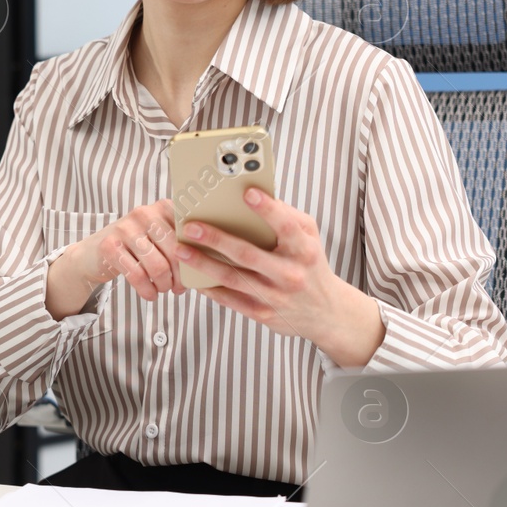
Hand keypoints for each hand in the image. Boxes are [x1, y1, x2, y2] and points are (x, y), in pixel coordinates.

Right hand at [47, 200, 186, 319]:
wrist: (93, 254)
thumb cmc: (137, 249)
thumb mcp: (161, 239)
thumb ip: (183, 243)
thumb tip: (210, 265)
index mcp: (164, 207)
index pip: (190, 234)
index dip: (196, 259)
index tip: (194, 274)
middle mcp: (145, 212)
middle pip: (176, 253)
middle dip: (180, 277)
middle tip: (178, 288)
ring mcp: (125, 227)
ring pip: (158, 266)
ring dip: (164, 285)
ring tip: (163, 290)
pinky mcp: (109, 245)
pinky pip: (137, 275)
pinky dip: (147, 291)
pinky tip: (150, 295)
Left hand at [173, 187, 384, 365]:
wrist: (325, 312)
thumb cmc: (311, 265)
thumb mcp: (310, 238)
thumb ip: (288, 217)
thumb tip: (257, 197)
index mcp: (304, 250)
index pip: (286, 226)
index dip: (268, 209)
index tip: (247, 192)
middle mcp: (290, 273)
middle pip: (248, 254)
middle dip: (216, 239)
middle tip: (191, 226)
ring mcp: (275, 296)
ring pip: (233, 278)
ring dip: (203, 263)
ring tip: (181, 250)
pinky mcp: (262, 314)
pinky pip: (230, 299)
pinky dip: (209, 287)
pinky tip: (191, 276)